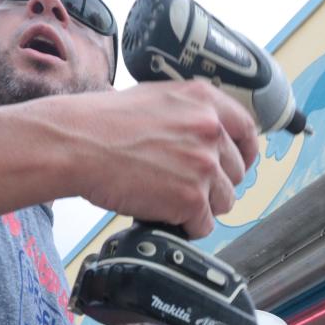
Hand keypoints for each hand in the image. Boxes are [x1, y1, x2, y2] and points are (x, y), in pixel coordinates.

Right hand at [64, 80, 258, 237]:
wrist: (77, 144)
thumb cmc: (104, 123)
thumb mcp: (157, 99)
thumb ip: (190, 115)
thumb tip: (209, 139)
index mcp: (205, 101)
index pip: (247, 130)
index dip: (243, 154)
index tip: (235, 165)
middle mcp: (211, 130)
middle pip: (235, 173)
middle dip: (214, 184)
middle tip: (184, 186)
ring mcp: (204, 165)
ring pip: (224, 201)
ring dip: (201, 207)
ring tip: (169, 199)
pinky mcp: (192, 198)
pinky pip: (203, 225)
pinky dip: (185, 226)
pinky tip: (163, 213)